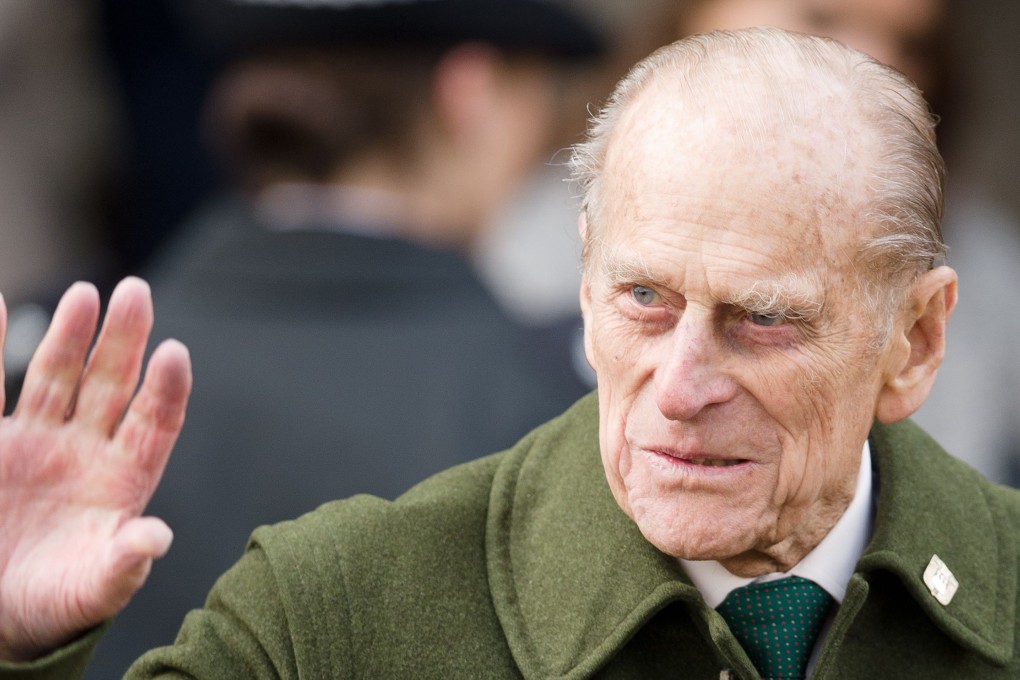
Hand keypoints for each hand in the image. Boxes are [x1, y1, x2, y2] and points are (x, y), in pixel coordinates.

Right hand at [0, 278, 190, 660]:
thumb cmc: (57, 602)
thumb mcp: (92, 589)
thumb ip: (124, 564)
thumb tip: (158, 537)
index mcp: (125, 478)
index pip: (154, 422)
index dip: (166, 389)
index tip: (175, 353)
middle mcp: (87, 449)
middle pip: (111, 383)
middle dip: (124, 339)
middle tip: (137, 292)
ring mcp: (39, 441)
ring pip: (58, 376)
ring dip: (71, 336)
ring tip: (87, 294)